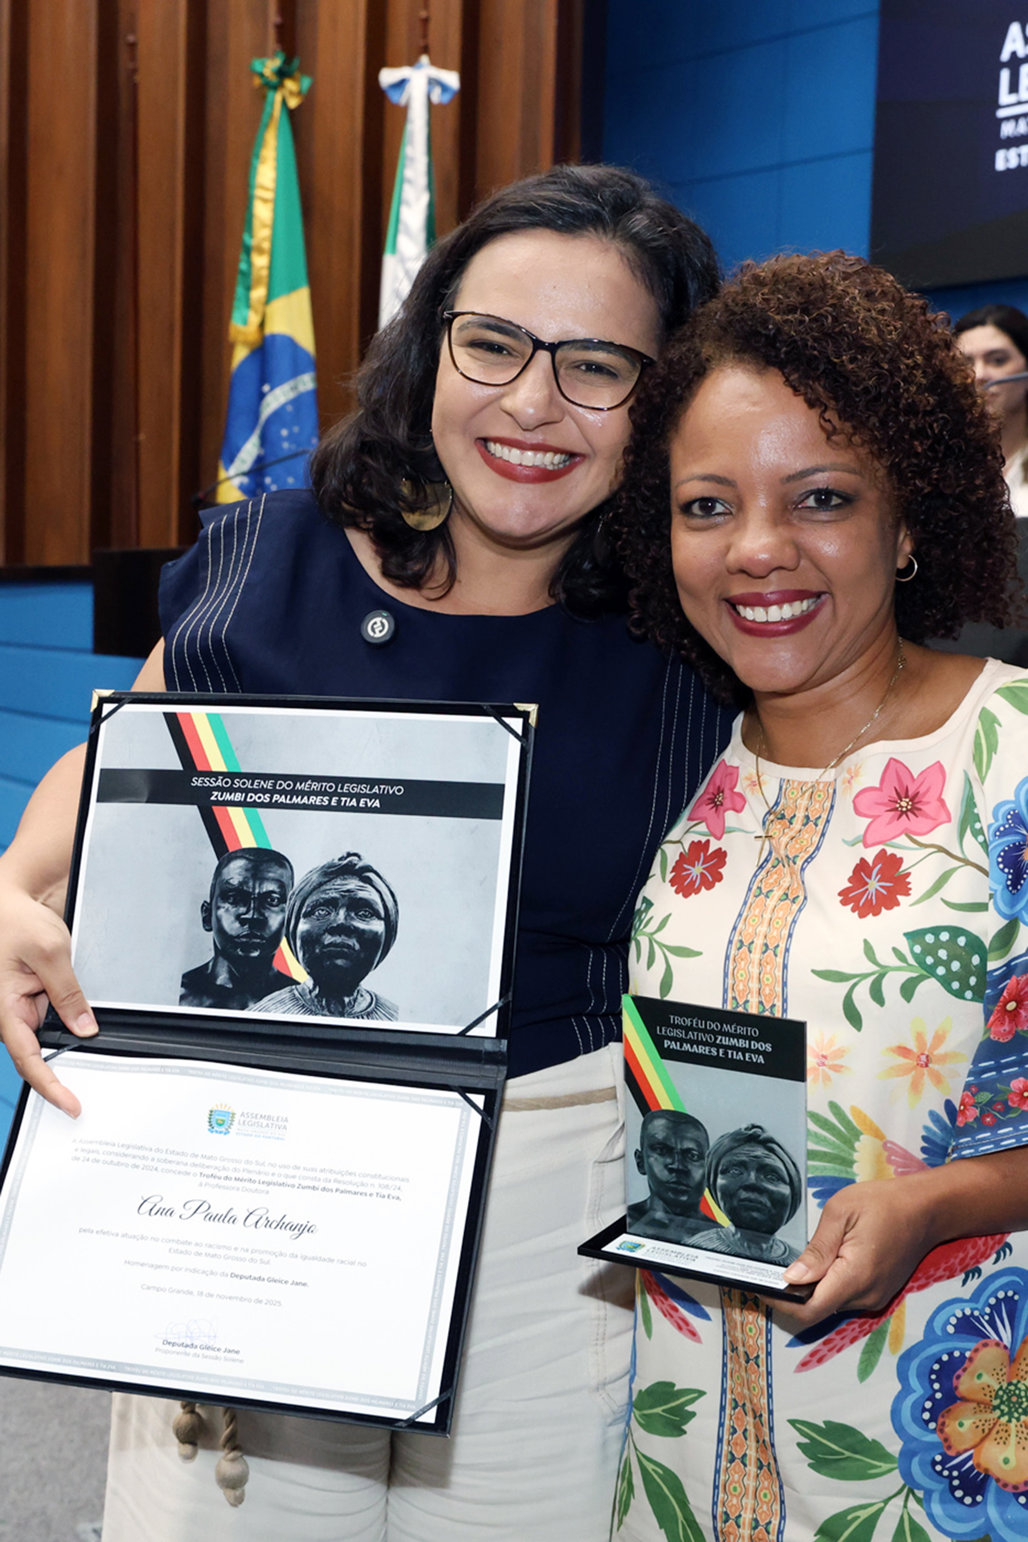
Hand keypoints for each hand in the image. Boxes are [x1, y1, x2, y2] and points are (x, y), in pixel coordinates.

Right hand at [0, 881, 96, 1116]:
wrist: (14, 897)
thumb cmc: (16, 919)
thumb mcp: (49, 953)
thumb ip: (67, 992)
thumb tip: (84, 1027)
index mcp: (3, 1007)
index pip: (27, 1058)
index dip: (49, 1085)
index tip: (70, 1103)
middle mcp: (11, 1010)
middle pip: (40, 1049)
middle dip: (66, 1062)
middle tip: (95, 1083)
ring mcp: (24, 1003)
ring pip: (52, 1031)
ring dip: (72, 1034)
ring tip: (96, 1035)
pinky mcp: (37, 993)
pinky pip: (57, 1013)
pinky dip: (74, 1016)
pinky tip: (89, 1017)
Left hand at [770, 1178, 931, 1331]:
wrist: (926, 1209)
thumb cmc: (883, 1203)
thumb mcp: (841, 1213)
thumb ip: (817, 1249)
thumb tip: (792, 1278)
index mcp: (855, 1276)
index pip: (811, 1309)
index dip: (782, 1303)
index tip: (760, 1287)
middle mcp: (866, 1296)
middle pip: (818, 1309)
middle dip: (791, 1297)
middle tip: (766, 1274)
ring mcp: (874, 1297)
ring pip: (831, 1304)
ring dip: (809, 1291)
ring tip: (788, 1268)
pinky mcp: (878, 1293)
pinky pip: (845, 1297)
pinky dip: (826, 1287)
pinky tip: (816, 1267)